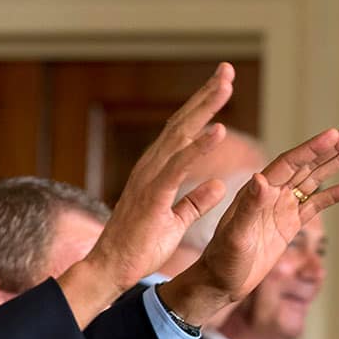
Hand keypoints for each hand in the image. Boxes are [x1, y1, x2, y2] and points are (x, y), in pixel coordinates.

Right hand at [57, 63, 234, 326]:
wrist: (111, 269)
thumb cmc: (139, 248)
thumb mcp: (175, 222)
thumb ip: (194, 201)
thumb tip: (216, 184)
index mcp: (156, 172)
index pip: (182, 132)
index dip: (202, 108)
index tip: (222, 86)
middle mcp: (150, 168)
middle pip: (181, 123)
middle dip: (205, 96)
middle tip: (227, 70)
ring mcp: (149, 180)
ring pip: (179, 135)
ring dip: (204, 109)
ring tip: (226, 86)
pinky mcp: (152, 196)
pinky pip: (178, 167)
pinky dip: (198, 147)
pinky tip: (219, 129)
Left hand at [161, 124, 338, 324]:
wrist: (220, 282)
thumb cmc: (222, 260)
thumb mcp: (235, 235)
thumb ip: (249, 208)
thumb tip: (260, 179)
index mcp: (255, 191)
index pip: (288, 164)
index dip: (310, 149)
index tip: (333, 134)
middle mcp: (269, 195)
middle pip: (304, 165)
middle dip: (329, 148)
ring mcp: (280, 209)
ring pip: (312, 180)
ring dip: (334, 164)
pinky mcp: (288, 225)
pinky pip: (314, 205)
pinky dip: (332, 195)